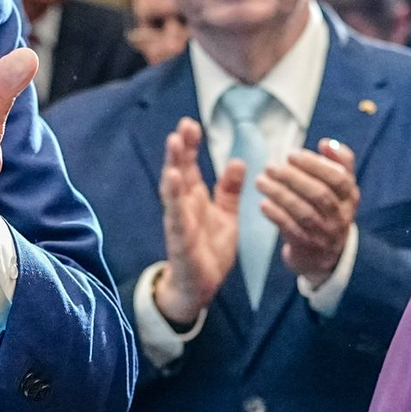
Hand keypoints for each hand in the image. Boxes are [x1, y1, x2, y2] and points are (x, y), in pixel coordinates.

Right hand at [154, 117, 241, 326]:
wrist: (200, 287)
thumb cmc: (209, 249)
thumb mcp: (227, 215)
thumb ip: (229, 190)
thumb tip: (238, 161)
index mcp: (194, 198)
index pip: (190, 165)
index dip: (190, 145)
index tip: (191, 124)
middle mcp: (183, 205)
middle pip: (179, 170)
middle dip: (180, 148)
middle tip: (183, 125)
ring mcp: (179, 220)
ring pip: (173, 188)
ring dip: (172, 164)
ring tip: (174, 142)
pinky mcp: (180, 239)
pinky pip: (176, 215)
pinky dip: (174, 196)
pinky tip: (173, 178)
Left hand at [257, 138, 358, 288]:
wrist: (325, 254)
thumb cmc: (329, 209)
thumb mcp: (341, 187)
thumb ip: (339, 162)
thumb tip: (326, 143)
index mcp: (350, 197)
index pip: (338, 178)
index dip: (314, 165)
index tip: (291, 154)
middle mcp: (341, 216)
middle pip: (319, 194)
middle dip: (293, 177)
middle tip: (270, 166)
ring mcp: (325, 233)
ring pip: (303, 212)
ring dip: (280, 194)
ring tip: (260, 180)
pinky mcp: (308, 247)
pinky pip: (291, 229)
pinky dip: (277, 215)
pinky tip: (263, 203)